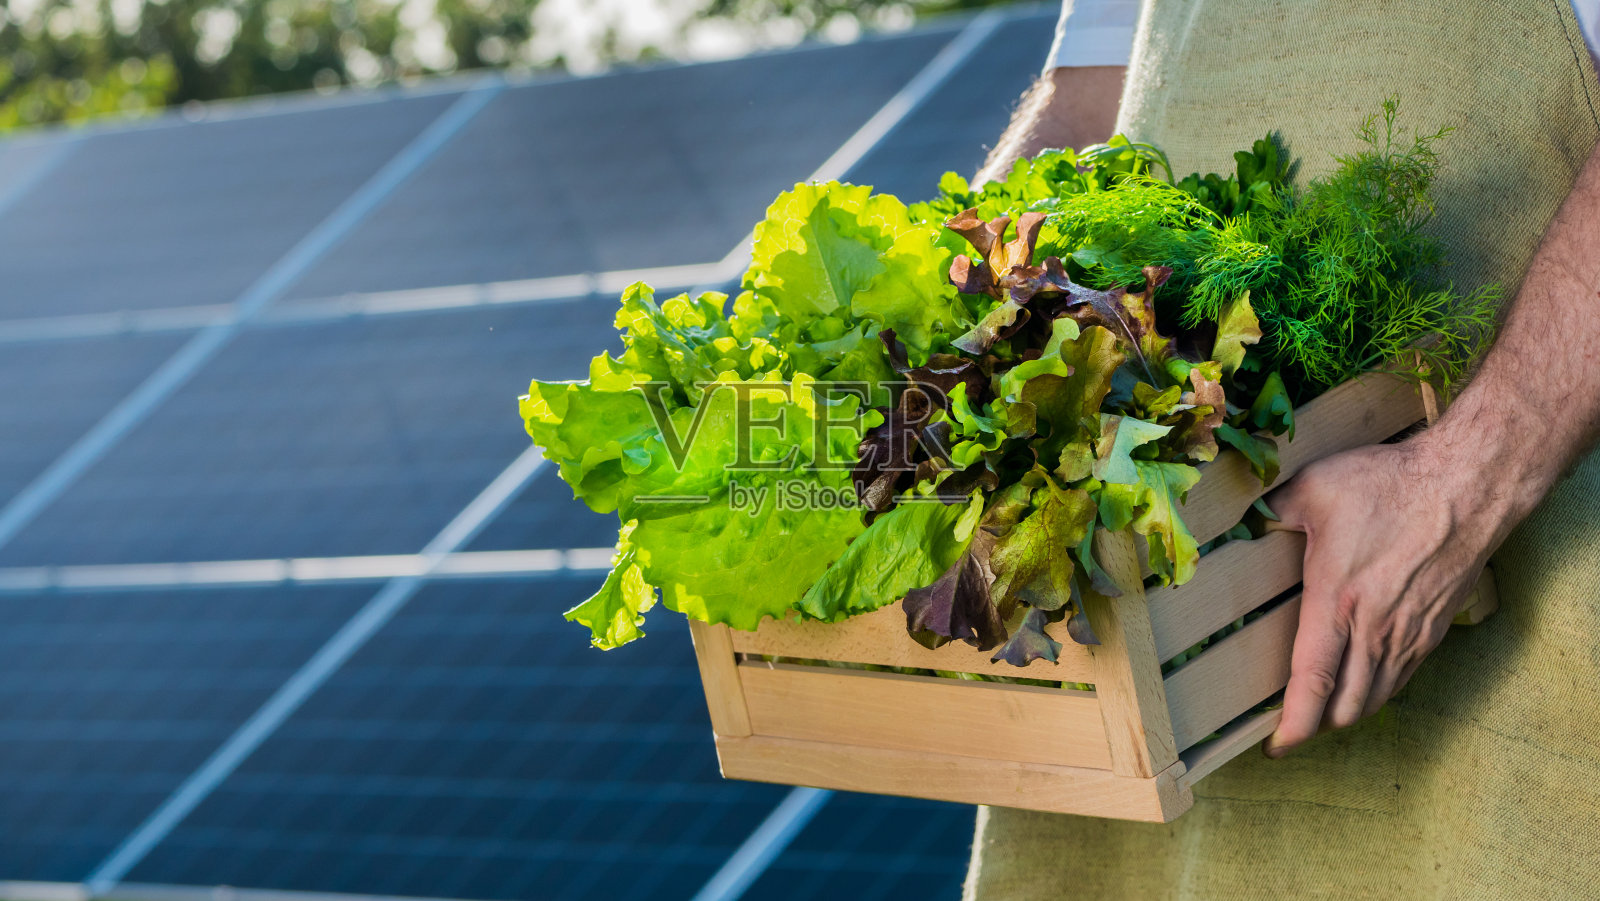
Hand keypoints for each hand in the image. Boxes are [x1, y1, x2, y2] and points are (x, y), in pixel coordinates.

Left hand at [1260, 439, 1498, 757]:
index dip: (1295, 724)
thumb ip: (1272, 509)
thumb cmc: (1389, 485)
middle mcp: (1374, 629)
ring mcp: (1408, 633)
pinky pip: (1402, 678)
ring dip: (1348, 711)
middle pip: (1345, 706)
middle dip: (1316, 726)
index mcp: (1336, 601)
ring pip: (1375, 698)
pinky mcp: (1433, 628)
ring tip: (1322, 710)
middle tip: (1291, 725)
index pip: (1313, 681)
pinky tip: (1363, 681)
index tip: (1278, 746)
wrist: (1466, 488)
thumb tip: (1245, 517)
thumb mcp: (1314, 487)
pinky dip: (1378, 691)